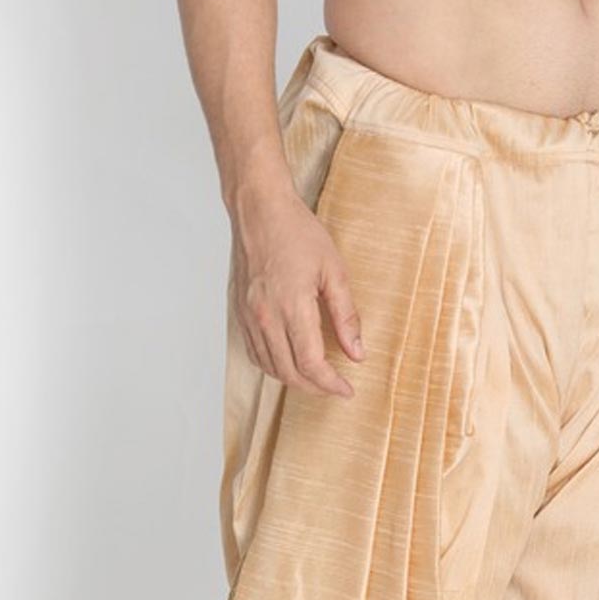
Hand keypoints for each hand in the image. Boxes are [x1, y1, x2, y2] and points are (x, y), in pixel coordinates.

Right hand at [228, 186, 363, 395]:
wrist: (258, 209)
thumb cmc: (296, 232)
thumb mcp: (334, 271)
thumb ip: (347, 316)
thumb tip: (357, 353)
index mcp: (292, 307)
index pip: (311, 365)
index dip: (331, 384)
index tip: (347, 390)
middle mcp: (266, 316)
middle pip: (290, 373)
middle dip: (315, 388)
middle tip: (335, 389)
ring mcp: (250, 316)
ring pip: (271, 367)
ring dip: (295, 380)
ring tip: (317, 379)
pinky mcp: (241, 313)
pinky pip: (255, 353)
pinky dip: (274, 366)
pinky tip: (290, 362)